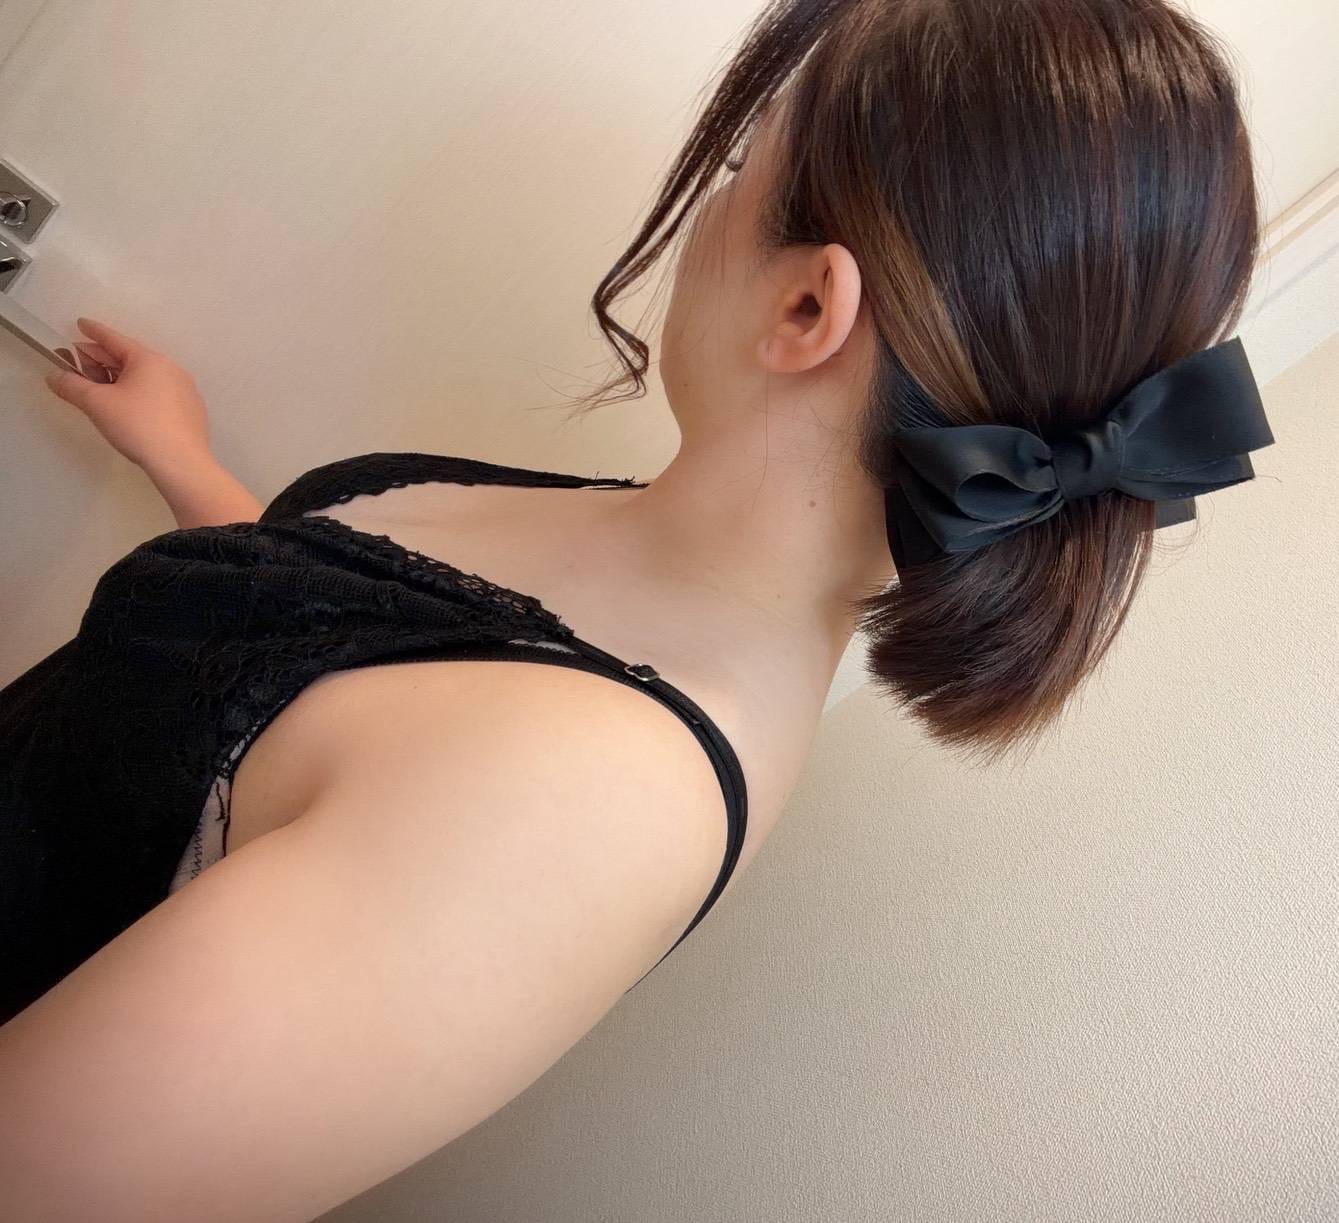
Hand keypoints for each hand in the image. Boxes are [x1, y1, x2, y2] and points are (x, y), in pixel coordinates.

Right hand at [43, 317, 212, 474]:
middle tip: (80, 364)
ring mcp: (185, 390)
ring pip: (145, 376)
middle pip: (129, 358)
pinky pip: (158, 393)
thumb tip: (55, 376)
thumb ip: (72, 386)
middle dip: (102, 359)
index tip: (81, 324)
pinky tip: (127, 406)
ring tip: (99, 387)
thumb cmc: (138, 426)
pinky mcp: (190, 411)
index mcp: (149, 360)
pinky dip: (138, 392)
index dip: (94, 332)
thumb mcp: (97, 404)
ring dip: (119, 378)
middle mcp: (171, 369)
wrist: (181, 462)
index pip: (115, 339)